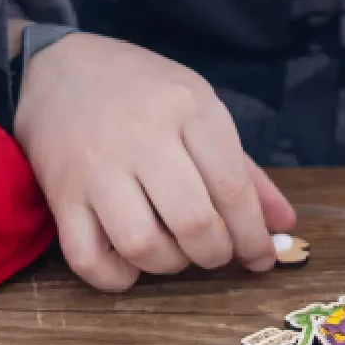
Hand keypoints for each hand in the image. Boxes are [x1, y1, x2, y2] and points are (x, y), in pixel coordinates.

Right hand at [14, 32, 295, 291]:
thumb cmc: (145, 92)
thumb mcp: (202, 110)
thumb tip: (284, 225)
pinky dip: (116, 276)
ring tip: (175, 251)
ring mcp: (96, 167)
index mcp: (188, 108)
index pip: (231, 186)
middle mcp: (143, 136)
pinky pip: (87, 257)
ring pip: (142, 244)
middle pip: (192, 221)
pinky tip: (132, 263)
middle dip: (215, 253)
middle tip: (215, 252)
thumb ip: (245, 170)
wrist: (60, 67)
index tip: (261, 257)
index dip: (252, 233)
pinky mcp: (61, 194)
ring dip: (169, 265)